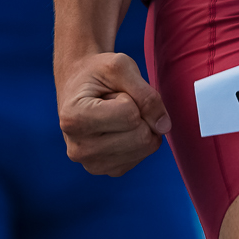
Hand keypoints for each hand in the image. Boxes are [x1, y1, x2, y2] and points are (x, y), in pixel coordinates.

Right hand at [58, 51, 171, 175]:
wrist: (80, 86)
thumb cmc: (98, 73)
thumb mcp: (121, 67)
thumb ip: (146, 94)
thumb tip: (164, 126)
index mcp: (74, 118)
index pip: (130, 115)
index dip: (132, 97)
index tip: (112, 93)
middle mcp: (78, 149)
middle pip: (141, 137)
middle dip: (141, 114)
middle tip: (118, 103)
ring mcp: (92, 165)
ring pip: (145, 148)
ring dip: (141, 126)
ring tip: (117, 115)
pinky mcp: (108, 171)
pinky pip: (143, 156)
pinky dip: (140, 138)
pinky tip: (119, 128)